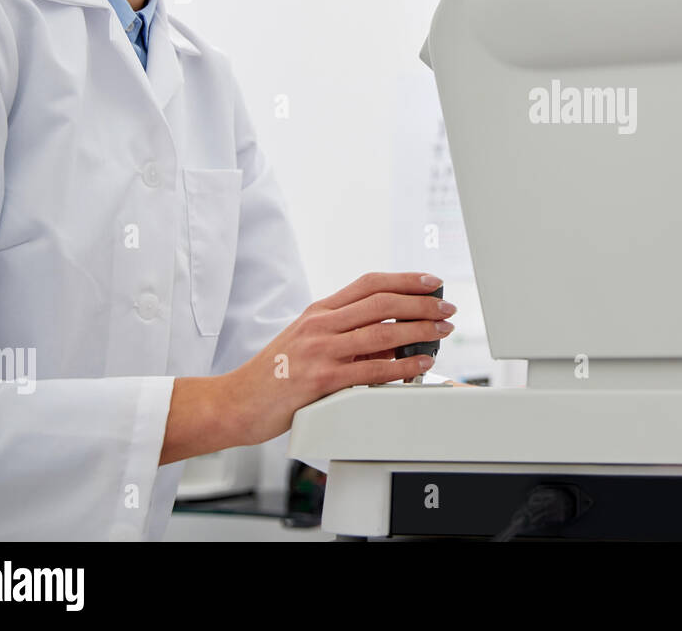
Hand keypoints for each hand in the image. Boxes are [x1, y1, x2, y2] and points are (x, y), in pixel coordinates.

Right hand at [222, 271, 455, 445]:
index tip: (432, 282)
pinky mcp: (321, 381)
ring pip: (382, 333)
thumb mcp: (307, 341)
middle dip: (422, 304)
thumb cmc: (273, 375)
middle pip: (382, 303)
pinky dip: (402, 366)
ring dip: (419, 331)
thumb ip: (346, 333)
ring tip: (442, 333)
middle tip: (447, 309)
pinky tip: (419, 364)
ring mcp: (320, 352)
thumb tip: (395, 336)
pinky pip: (371, 370)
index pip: (369, 284)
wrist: (234, 403)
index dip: (405, 279)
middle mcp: (320, 326)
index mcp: (318, 311)